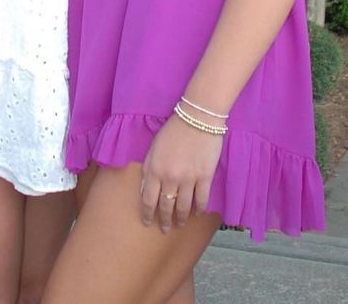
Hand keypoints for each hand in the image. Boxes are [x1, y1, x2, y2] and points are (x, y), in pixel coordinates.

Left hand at [139, 114, 222, 233]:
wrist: (198, 117)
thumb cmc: (173, 130)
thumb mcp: (154, 147)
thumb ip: (148, 168)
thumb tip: (143, 190)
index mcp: (155, 169)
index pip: (148, 199)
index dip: (147, 214)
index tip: (147, 222)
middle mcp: (170, 177)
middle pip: (166, 206)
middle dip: (164, 220)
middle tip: (165, 229)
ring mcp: (189, 179)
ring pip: (183, 207)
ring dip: (181, 218)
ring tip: (180, 224)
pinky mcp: (205, 177)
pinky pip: (201, 200)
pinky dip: (199, 209)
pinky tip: (197, 213)